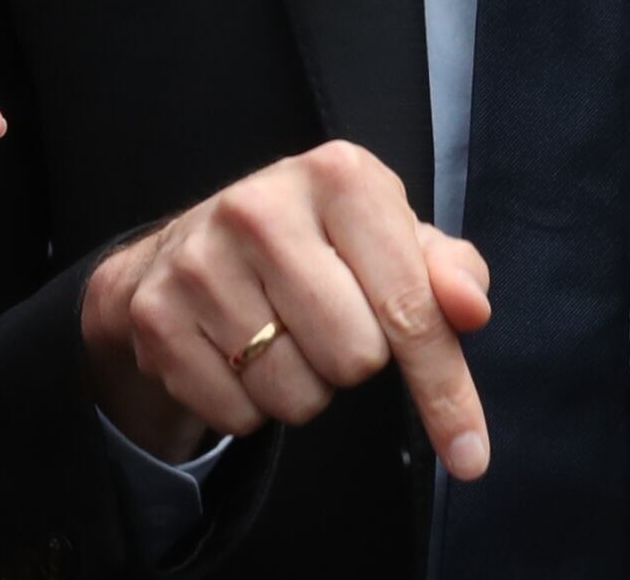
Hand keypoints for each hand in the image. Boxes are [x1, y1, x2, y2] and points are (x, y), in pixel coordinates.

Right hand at [79, 141, 494, 476]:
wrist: (191, 249)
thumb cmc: (322, 246)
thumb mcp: (392, 241)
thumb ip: (447, 274)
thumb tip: (472, 309)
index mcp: (339, 175)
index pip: (410, 307)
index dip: (445, 387)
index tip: (470, 455)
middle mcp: (262, 206)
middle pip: (355, 359)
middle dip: (356, 362)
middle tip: (330, 324)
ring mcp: (200, 260)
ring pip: (296, 394)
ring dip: (305, 388)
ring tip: (284, 336)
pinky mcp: (157, 315)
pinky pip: (239, 416)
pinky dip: (253, 407)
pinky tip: (240, 354)